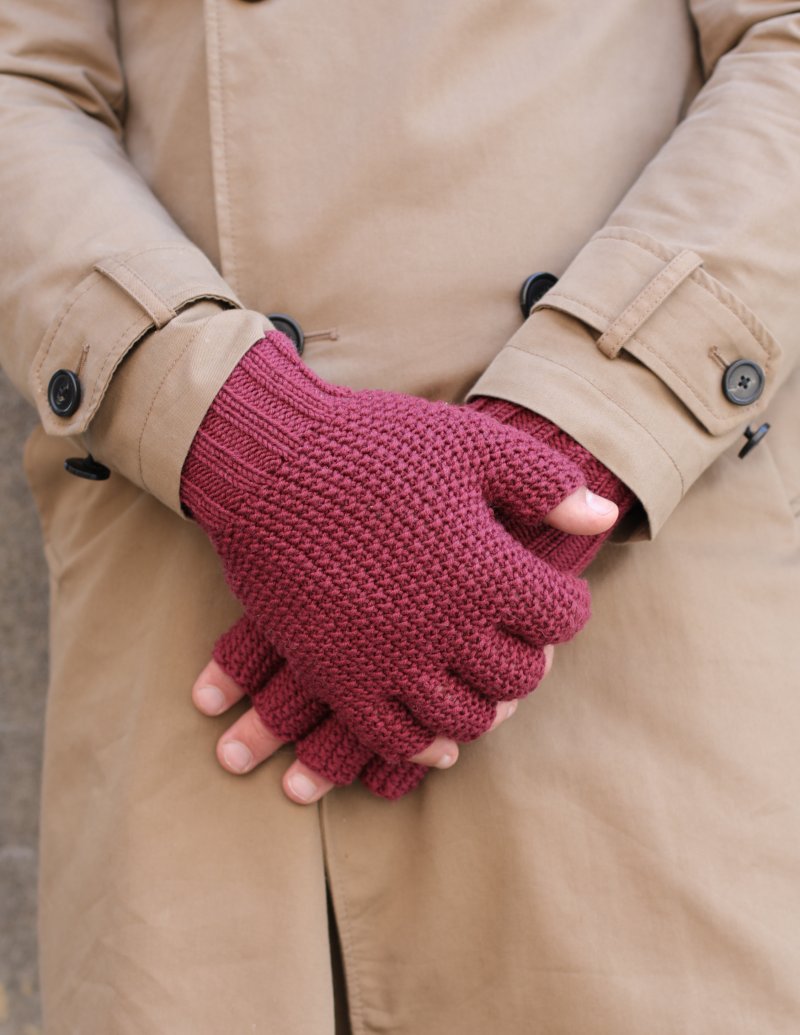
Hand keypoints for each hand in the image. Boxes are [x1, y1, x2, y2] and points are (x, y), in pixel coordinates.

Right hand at [190, 481, 614, 802]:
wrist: (270, 463)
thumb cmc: (373, 446)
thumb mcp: (470, 443)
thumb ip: (544, 484)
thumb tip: (604, 517)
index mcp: (487, 572)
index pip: (561, 618)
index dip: (563, 606)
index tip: (548, 595)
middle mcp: (445, 628)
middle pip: (518, 677)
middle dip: (527, 661)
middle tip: (515, 643)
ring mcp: (389, 659)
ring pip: (463, 719)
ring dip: (483, 710)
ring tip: (480, 691)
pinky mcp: (338, 675)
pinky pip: (392, 736)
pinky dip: (422, 746)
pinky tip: (434, 739)